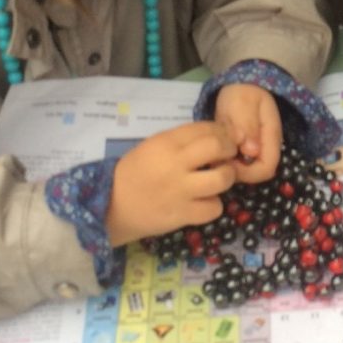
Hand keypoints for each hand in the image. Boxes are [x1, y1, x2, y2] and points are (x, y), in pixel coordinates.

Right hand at [106, 121, 237, 245]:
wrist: (112, 206)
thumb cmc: (133, 174)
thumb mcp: (151, 147)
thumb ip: (180, 142)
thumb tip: (214, 137)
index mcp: (166, 142)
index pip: (204, 128)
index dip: (221, 131)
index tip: (223, 138)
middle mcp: (175, 163)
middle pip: (218, 147)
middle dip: (230, 149)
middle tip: (228, 156)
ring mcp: (181, 190)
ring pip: (222, 178)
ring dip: (227, 177)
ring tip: (220, 179)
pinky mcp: (183, 214)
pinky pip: (214, 208)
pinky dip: (214, 206)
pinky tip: (206, 203)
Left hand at [214, 83, 282, 183]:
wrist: (241, 86)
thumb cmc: (242, 93)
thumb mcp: (243, 103)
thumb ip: (247, 125)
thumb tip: (251, 152)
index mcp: (271, 138)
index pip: (266, 169)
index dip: (246, 173)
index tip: (226, 161)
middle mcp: (267, 148)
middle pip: (257, 175)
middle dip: (236, 172)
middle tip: (217, 158)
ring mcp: (258, 151)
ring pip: (247, 172)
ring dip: (230, 167)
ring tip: (215, 153)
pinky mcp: (247, 151)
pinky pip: (240, 165)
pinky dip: (227, 162)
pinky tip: (217, 151)